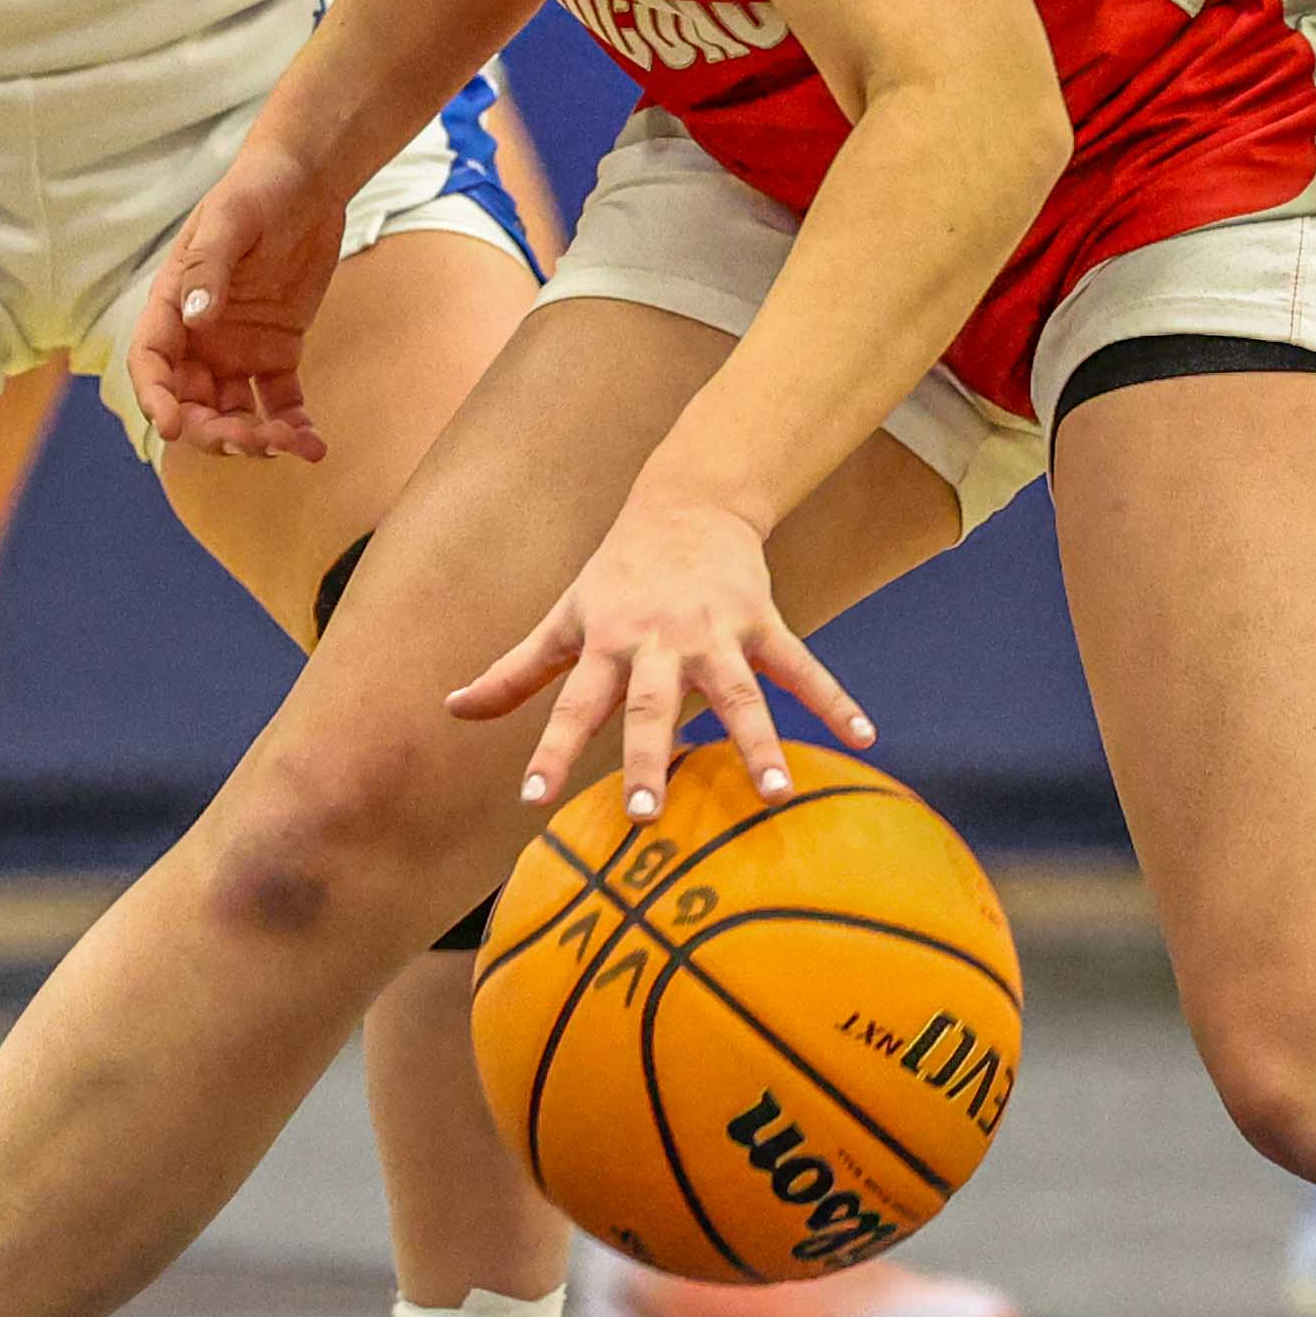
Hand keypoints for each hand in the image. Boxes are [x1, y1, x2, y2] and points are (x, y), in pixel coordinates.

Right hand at [116, 155, 345, 464]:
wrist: (308, 182)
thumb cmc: (256, 191)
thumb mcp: (229, 222)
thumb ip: (208, 269)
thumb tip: (196, 319)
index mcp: (172, 306)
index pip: (150, 364)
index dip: (155, 399)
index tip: (170, 427)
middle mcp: (198, 339)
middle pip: (191, 404)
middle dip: (214, 432)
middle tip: (250, 441)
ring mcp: (236, 351)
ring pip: (234, 414)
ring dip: (256, 439)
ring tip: (292, 443)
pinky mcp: (276, 355)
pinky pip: (279, 404)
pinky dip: (292, 428)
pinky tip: (314, 446)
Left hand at [448, 486, 868, 809]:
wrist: (686, 501)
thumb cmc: (616, 574)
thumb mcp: (564, 617)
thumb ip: (514, 671)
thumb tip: (450, 708)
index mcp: (606, 644)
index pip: (571, 705)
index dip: (552, 750)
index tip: (535, 800)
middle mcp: (658, 642)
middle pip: (652, 707)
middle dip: (649, 759)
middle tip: (647, 816)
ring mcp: (715, 631)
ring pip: (738, 693)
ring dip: (758, 742)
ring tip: (779, 795)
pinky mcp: (762, 620)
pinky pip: (801, 666)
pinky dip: (834, 701)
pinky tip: (865, 738)